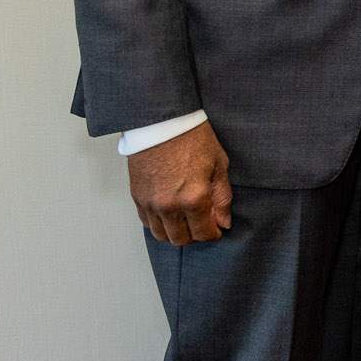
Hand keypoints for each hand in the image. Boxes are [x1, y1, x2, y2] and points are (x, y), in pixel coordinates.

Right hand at [127, 121, 232, 245]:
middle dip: (195, 236)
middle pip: (181, 239)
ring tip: (185, 220)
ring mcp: (151, 203)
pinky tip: (169, 212)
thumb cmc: (192, 138)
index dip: (213, 234)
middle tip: (202, 225)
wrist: (163, 121)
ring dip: (175, 232)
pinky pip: (147, 222)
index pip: (203, 234)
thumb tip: (223, 222)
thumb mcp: (219, 165)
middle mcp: (170, 206)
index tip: (217, 229)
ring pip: (161, 235)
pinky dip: (159, 223)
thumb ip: (222, 198)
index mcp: (194, 198)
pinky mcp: (137, 197)